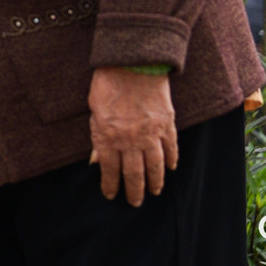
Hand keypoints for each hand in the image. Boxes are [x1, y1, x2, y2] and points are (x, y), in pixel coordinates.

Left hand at [87, 67, 178, 205]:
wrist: (133, 62)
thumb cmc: (107, 83)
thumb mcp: (94, 110)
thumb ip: (97, 137)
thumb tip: (96, 161)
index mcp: (108, 137)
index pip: (110, 170)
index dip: (110, 185)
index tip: (111, 196)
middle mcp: (130, 140)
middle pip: (134, 174)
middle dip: (134, 192)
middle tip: (135, 203)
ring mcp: (151, 134)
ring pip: (155, 166)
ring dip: (155, 182)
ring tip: (154, 192)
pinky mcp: (166, 124)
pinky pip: (171, 148)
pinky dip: (172, 160)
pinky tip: (170, 169)